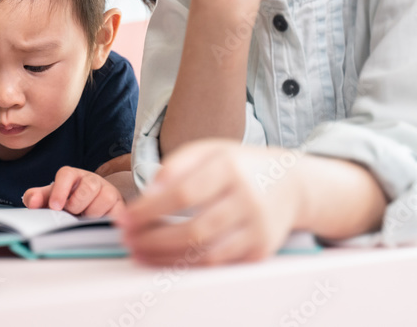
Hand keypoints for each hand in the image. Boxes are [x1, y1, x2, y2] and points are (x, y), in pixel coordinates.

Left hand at [23, 166, 125, 217]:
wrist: (89, 211)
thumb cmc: (67, 203)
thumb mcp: (50, 200)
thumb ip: (36, 198)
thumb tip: (33, 202)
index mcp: (72, 176)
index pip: (66, 174)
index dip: (60, 190)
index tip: (55, 206)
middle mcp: (92, 180)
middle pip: (89, 186)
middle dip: (78, 204)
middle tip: (73, 214)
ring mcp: (108, 191)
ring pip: (105, 198)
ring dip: (92, 213)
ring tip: (85, 219)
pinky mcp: (119, 205)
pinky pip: (117, 212)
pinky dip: (106, 220)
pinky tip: (97, 223)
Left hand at [117, 140, 301, 265]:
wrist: (291, 183)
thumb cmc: (240, 166)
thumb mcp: (209, 151)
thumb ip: (176, 165)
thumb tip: (148, 192)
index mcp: (229, 167)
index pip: (183, 193)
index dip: (149, 209)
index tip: (125, 217)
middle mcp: (246, 198)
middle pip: (194, 228)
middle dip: (153, 238)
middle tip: (128, 239)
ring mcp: (256, 227)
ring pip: (205, 252)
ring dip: (165, 256)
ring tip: (140, 252)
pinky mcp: (260, 249)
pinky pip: (218, 263)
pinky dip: (187, 265)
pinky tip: (165, 259)